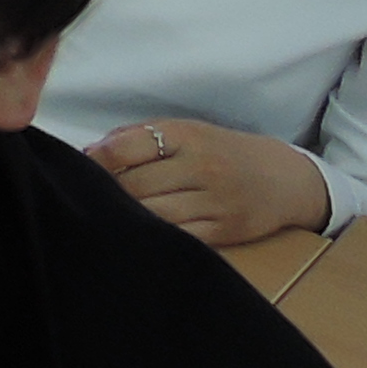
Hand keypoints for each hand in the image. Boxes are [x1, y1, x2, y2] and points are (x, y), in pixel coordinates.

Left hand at [86, 118, 331, 243]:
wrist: (285, 179)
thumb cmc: (223, 151)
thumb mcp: (187, 131)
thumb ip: (140, 137)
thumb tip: (92, 152)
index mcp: (185, 135)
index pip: (127, 147)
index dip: (97, 159)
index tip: (81, 166)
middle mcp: (200, 167)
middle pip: (135, 184)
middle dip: (108, 191)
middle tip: (90, 195)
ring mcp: (214, 202)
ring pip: (154, 213)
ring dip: (127, 215)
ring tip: (111, 215)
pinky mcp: (225, 232)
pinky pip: (179, 236)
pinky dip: (155, 235)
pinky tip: (141, 232)